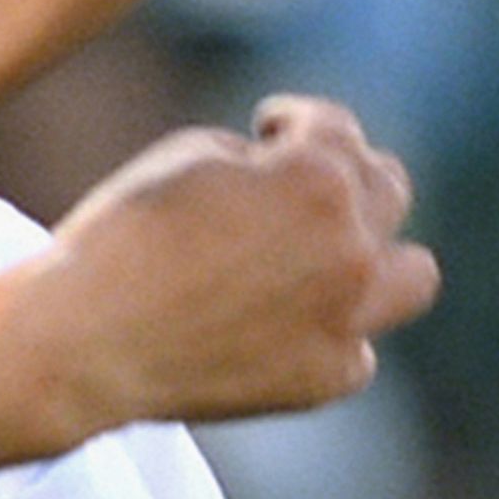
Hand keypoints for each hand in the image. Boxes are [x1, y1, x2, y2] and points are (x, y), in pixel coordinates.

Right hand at [28, 94, 439, 434]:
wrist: (85, 341)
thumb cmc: (119, 237)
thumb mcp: (182, 158)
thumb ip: (256, 158)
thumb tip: (279, 174)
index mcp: (315, 179)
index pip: (335, 126)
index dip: (296, 120)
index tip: (273, 128)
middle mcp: (350, 247)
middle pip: (388, 190)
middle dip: (342, 177)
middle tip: (299, 190)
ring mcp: (348, 319)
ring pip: (413, 276)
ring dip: (375, 257)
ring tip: (330, 260)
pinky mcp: (327, 379)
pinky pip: (358, 347)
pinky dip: (328, 332)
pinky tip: (280, 327)